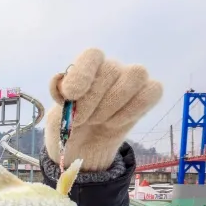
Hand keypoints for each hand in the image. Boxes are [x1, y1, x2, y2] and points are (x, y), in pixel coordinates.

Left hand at [44, 48, 162, 170]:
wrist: (82, 150)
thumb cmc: (67, 127)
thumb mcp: (54, 116)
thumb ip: (57, 97)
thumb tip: (58, 79)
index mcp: (86, 67)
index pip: (92, 55)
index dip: (82, 73)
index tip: (70, 95)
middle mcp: (110, 68)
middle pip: (111, 69)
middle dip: (93, 100)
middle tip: (80, 120)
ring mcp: (131, 81)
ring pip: (135, 75)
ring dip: (112, 104)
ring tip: (97, 121)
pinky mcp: (148, 95)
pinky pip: (151, 91)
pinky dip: (132, 110)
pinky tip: (114, 123)